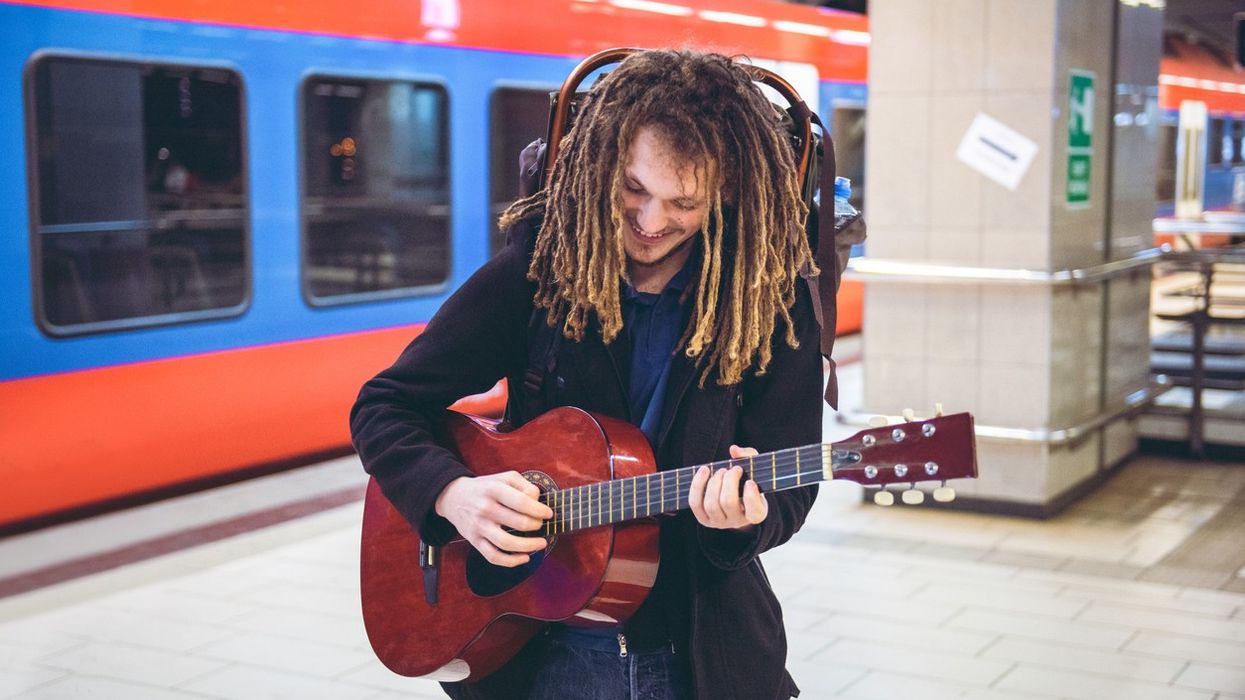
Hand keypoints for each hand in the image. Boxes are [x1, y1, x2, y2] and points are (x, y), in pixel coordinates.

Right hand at [435, 471, 552, 566]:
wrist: (453, 497)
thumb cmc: (485, 488)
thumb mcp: (504, 478)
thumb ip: (524, 485)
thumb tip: (538, 501)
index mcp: (494, 490)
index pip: (523, 502)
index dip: (540, 510)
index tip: (548, 513)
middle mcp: (485, 508)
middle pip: (519, 523)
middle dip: (537, 525)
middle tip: (541, 524)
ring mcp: (479, 527)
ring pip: (507, 543)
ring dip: (529, 546)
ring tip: (541, 543)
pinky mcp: (474, 541)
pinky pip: (494, 557)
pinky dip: (511, 561)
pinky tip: (524, 557)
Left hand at [688, 445, 767, 531]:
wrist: (735, 498)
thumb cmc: (747, 482)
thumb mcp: (755, 469)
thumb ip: (749, 456)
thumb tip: (734, 450)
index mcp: (756, 513)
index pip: (755, 512)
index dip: (751, 497)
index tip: (750, 482)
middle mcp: (737, 522)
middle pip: (728, 503)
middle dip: (729, 481)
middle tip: (733, 469)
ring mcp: (719, 522)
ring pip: (711, 504)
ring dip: (714, 482)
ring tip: (721, 471)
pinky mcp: (704, 519)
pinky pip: (695, 503)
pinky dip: (697, 484)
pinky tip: (704, 470)